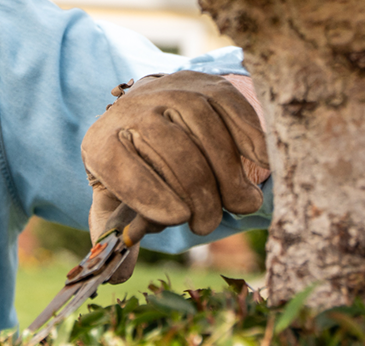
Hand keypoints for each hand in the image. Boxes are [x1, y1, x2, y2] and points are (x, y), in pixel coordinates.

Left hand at [81, 71, 269, 266]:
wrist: (150, 110)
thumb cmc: (135, 168)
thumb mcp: (114, 198)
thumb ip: (116, 236)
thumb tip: (114, 277)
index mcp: (102, 143)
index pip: (125, 169)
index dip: (153, 197)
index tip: (178, 220)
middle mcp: (134, 111)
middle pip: (173, 154)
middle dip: (197, 196)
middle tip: (207, 224)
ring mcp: (174, 93)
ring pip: (208, 134)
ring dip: (229, 176)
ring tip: (240, 205)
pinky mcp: (211, 87)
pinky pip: (236, 114)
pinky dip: (252, 143)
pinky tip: (262, 168)